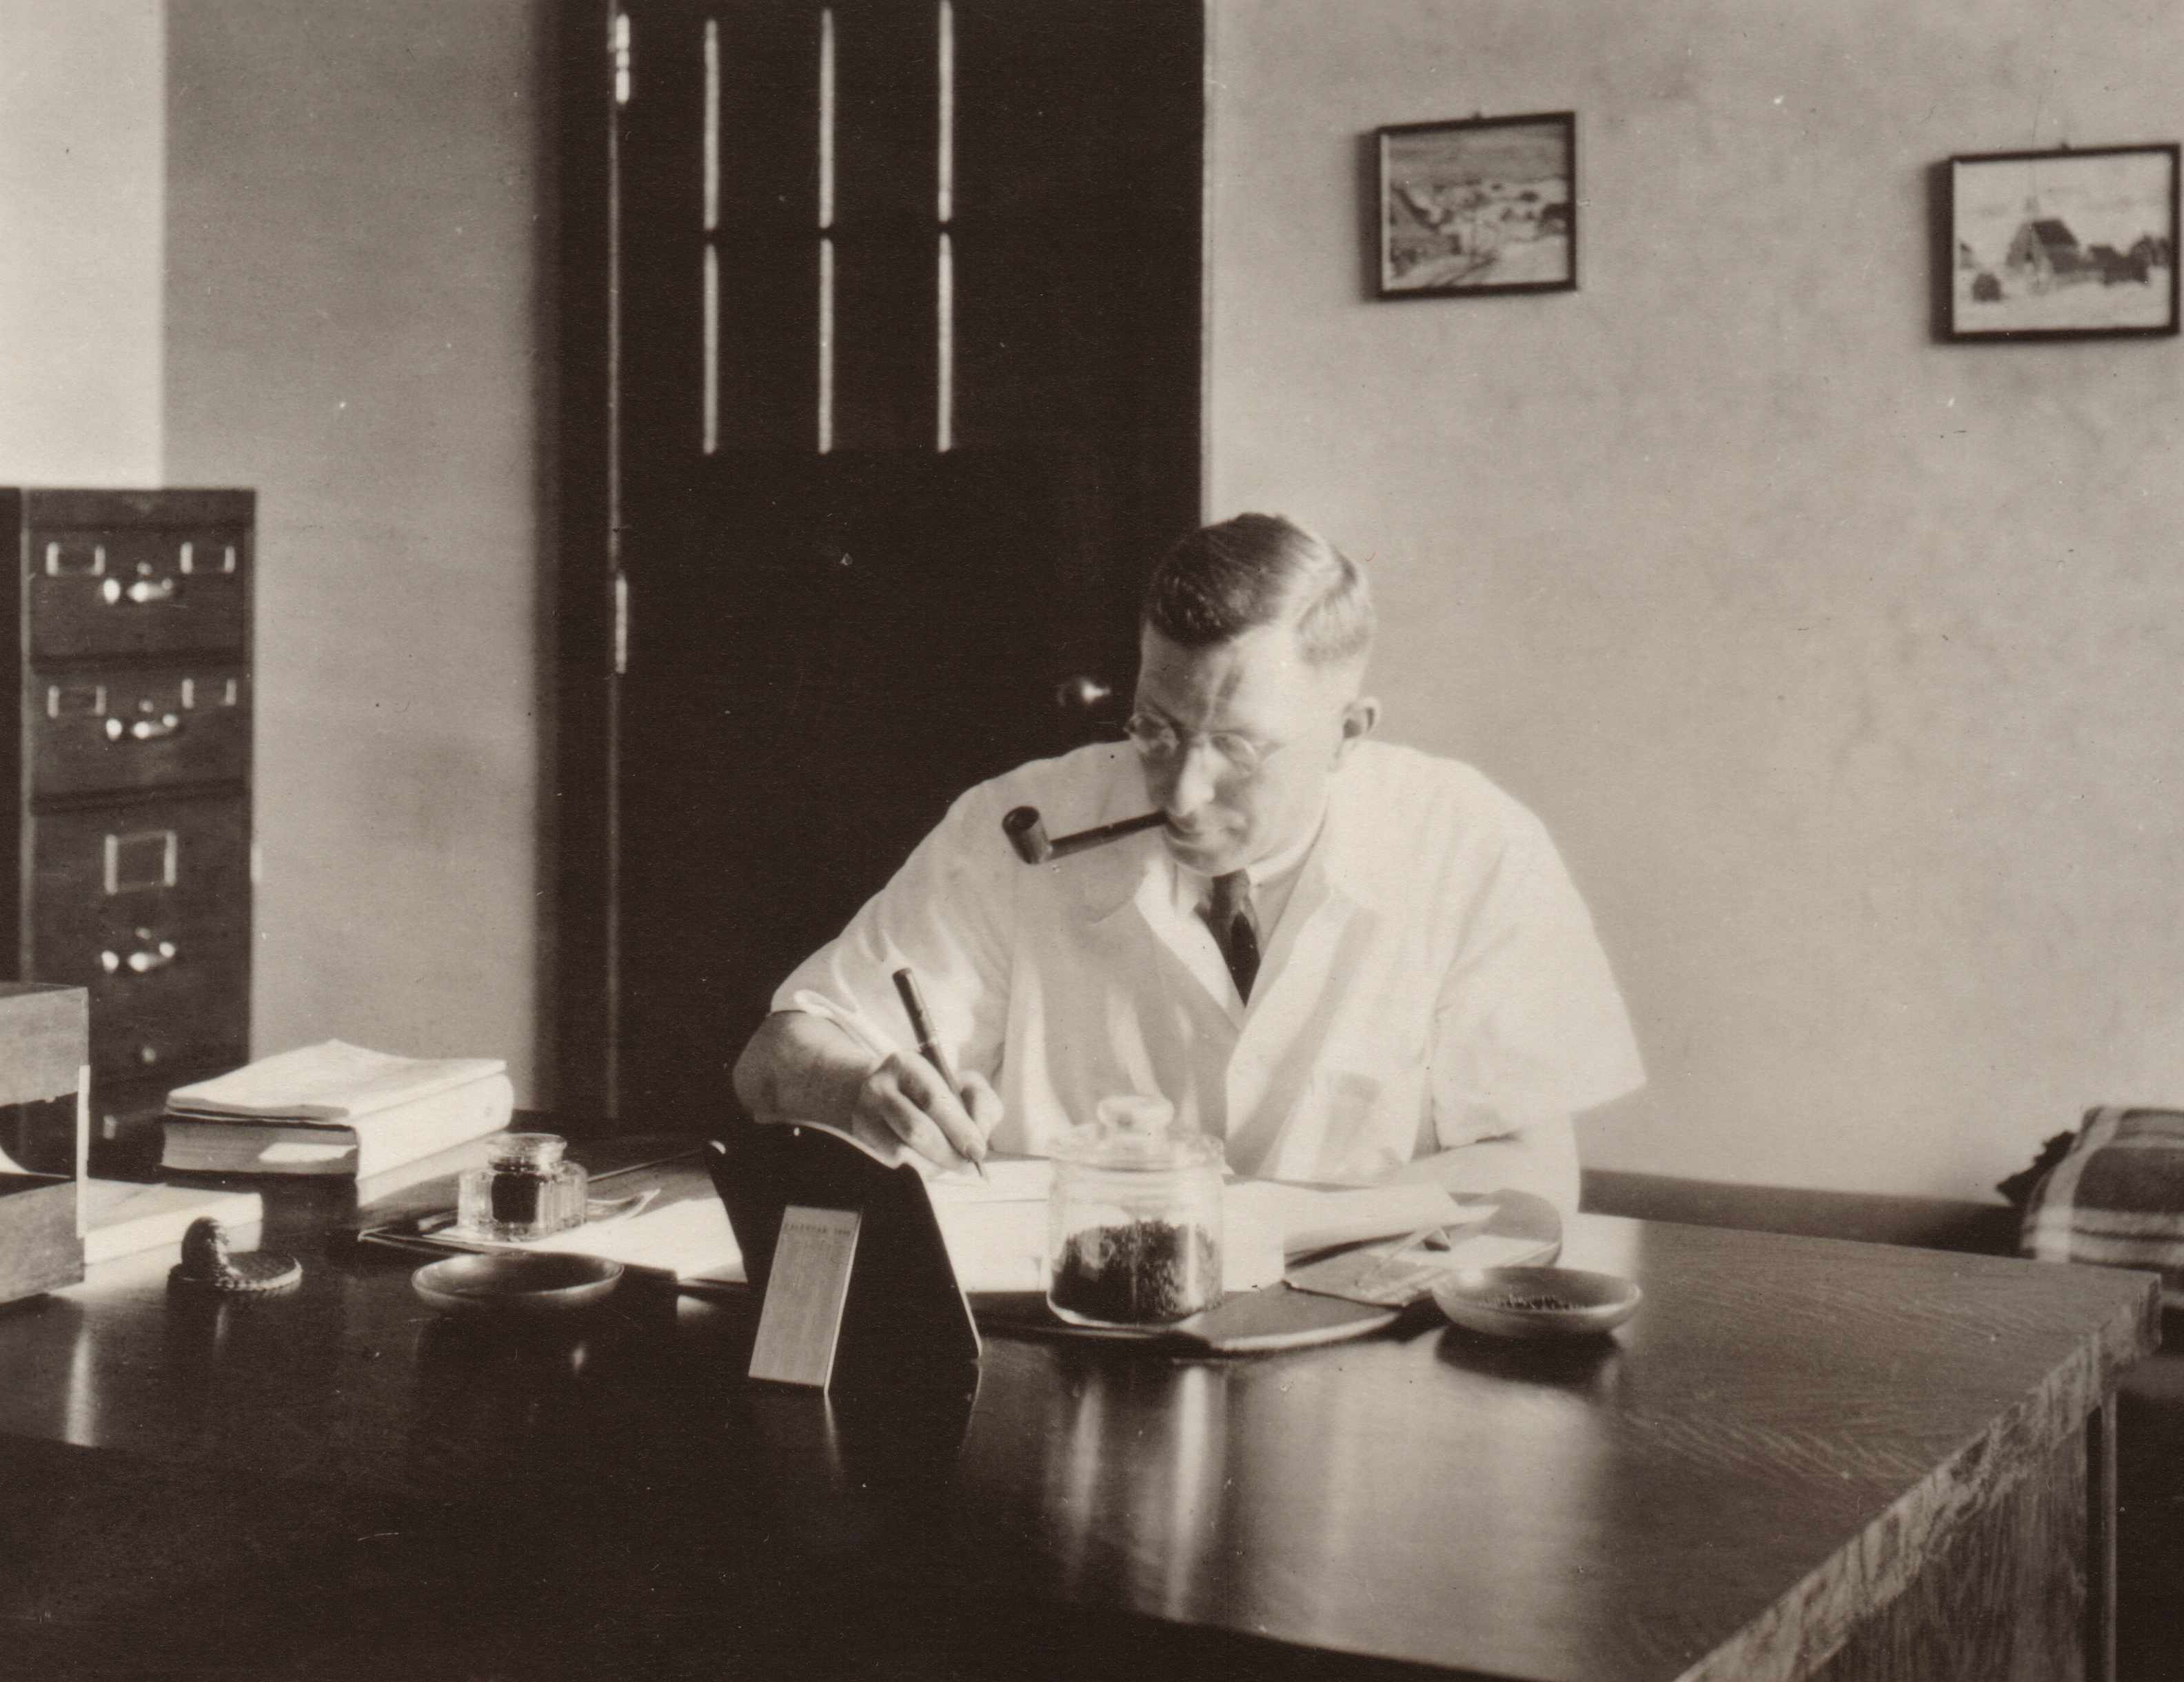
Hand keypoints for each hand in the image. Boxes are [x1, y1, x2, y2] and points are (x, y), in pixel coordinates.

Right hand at [850, 1052, 1001, 1171]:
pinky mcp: (858, 1142)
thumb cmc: (939, 1092)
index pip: (934, 1100)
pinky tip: (927, 1163)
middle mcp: (877, 1087)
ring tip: (947, 1160)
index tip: (978, 1151)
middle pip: (916, 1129)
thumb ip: (982, 1106)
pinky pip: (891, 1167)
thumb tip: (977, 1141)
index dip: (958, 1129)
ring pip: (901, 1154)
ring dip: (933, 1165)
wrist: (893, 1095)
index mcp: (906, 1064)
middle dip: (948, 1153)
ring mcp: (862, 1116)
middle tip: (968, 1164)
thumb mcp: (966, 1086)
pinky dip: (917, 1171)